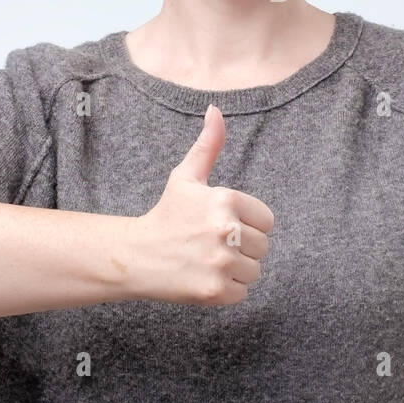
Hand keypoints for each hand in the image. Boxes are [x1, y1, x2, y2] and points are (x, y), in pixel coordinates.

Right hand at [131, 105, 274, 305]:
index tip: (221, 225)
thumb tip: (215, 110)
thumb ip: (208, 145)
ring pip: (254, 271)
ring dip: (235, 270)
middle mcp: (225, 230)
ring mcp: (220, 263)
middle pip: (263, 247)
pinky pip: (242, 292)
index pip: (267, 220)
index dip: (247, 224)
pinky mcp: (214, 291)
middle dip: (241, 248)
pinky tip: (204, 277)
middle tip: (211, 244)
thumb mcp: (186, 177)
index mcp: (225, 199)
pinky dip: (226, 289)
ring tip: (207, 260)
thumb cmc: (166, 214)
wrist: (137, 256)